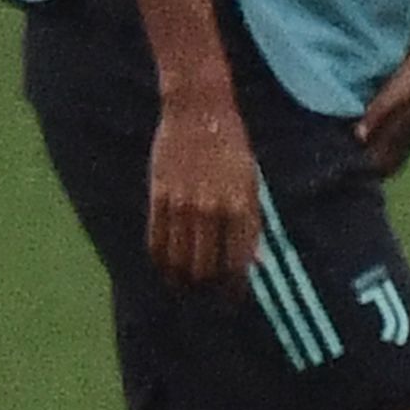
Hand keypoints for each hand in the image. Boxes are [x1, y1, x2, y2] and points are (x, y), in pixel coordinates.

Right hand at [147, 93, 262, 284]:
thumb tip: (254, 262)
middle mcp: (212, 209)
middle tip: (208, 296)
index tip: (233, 299)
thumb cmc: (232, 145)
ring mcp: (182, 204)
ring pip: (178, 259)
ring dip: (182, 280)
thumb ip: (251, 222)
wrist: (198, 110)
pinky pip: (156, 240)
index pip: (237, 262)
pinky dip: (160, 260)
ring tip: (186, 288)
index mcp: (241, 206)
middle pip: (205, 267)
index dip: (235, 286)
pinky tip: (165, 267)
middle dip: (208, 289)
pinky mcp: (158, 197)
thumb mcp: (251, 182)